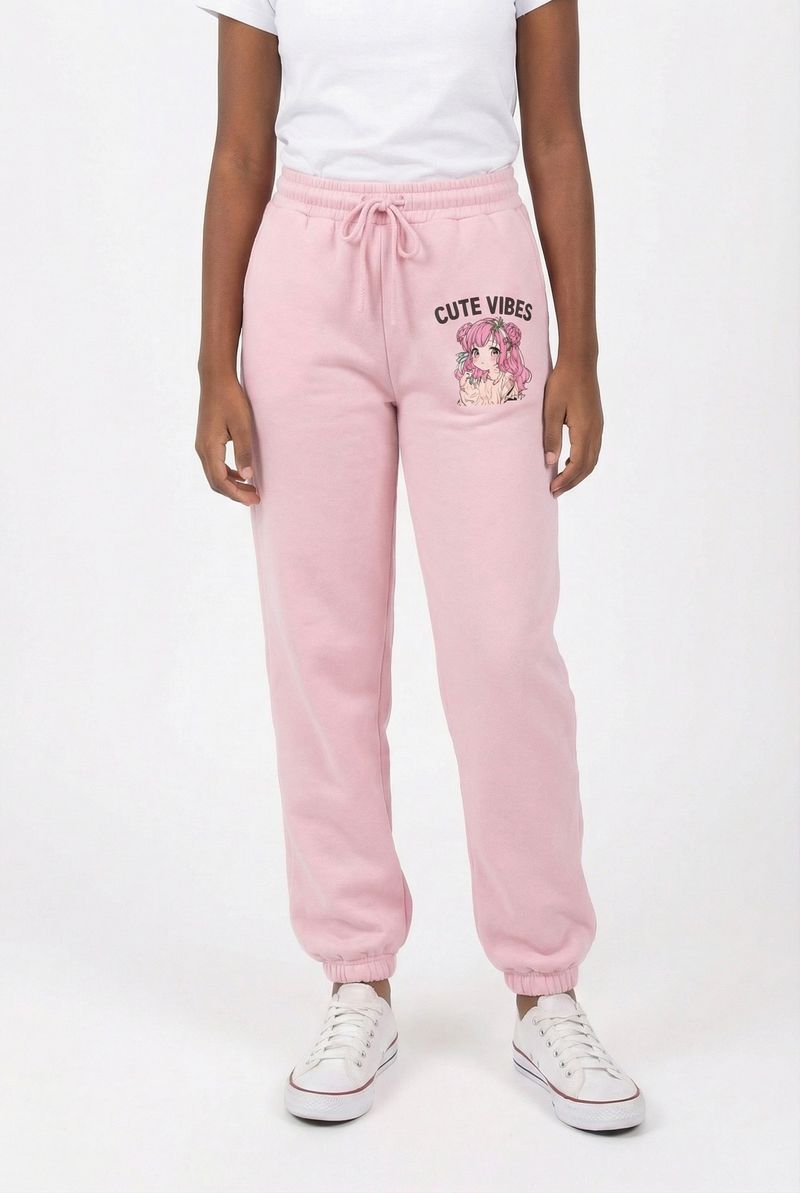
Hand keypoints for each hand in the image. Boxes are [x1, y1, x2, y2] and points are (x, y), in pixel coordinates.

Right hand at [195, 374, 260, 506]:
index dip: (237, 494)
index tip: (255, 499)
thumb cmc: (231, 399)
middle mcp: (202, 449)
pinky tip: (242, 474)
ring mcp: (202, 445)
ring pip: (214, 475)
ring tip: (251, 489)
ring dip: (232, 485)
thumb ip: (244, 452)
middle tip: (256, 498)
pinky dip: (228, 474)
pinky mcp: (206, 440)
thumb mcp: (242, 426)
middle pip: (216, 482)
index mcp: (209, 448)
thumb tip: (247, 476)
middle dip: (235, 493)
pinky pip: (215, 465)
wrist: (216, 379)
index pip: (221, 481)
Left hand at [542, 360, 603, 495]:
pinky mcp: (597, 422)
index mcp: (585, 430)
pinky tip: (569, 461)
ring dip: (578, 473)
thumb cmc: (562, 383)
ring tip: (562, 481)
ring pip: (592, 459)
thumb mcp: (551, 410)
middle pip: (587, 466)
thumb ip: (551, 436)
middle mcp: (595, 431)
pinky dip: (583, 461)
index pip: (577, 464)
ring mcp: (598, 426)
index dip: (566, 479)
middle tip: (555, 491)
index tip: (552, 489)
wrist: (580, 362)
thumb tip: (550, 462)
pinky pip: (593, 449)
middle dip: (572, 481)